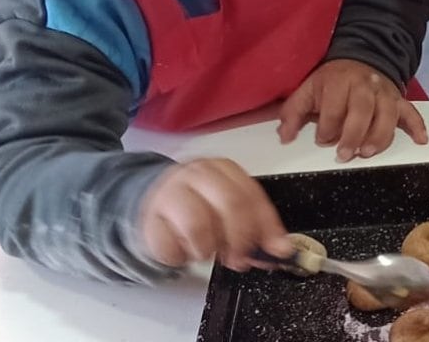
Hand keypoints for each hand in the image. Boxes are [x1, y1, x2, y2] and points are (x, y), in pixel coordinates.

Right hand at [138, 158, 294, 270]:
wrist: (153, 201)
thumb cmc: (199, 204)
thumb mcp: (230, 209)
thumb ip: (256, 226)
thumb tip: (280, 249)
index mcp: (223, 169)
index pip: (252, 194)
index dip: (267, 225)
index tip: (276, 250)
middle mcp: (197, 174)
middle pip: (230, 204)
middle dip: (241, 239)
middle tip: (240, 259)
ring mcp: (170, 193)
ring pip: (197, 226)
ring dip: (207, 249)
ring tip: (205, 251)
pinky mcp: (148, 218)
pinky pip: (169, 245)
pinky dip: (180, 256)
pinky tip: (182, 249)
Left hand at [277, 58, 428, 161]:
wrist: (360, 58)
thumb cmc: (331, 81)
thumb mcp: (308, 89)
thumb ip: (293, 113)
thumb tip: (284, 137)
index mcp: (338, 81)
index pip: (334, 106)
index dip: (327, 126)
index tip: (322, 139)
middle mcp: (364, 85)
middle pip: (362, 110)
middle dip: (353, 134)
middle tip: (345, 154)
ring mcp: (384, 93)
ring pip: (387, 114)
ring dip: (380, 135)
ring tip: (369, 152)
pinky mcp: (399, 99)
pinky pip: (411, 112)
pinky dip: (417, 125)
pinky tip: (421, 140)